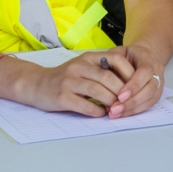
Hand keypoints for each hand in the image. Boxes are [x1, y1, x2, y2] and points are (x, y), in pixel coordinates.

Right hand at [14, 52, 129, 116]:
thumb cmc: (65, 78)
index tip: (136, 85)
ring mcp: (69, 81)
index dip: (128, 72)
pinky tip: (101, 113)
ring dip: (111, 103)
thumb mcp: (83, 67)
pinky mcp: (62, 97)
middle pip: (107, 78)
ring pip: (98, 91)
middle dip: (121, 92)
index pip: (115, 59)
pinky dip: (97, 111)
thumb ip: (102, 71)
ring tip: (116, 109)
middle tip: (127, 102)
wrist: (37, 84)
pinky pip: (85, 106)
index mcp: (87, 58)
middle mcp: (78, 66)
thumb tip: (129, 83)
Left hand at [108, 43, 166, 118]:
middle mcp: (157, 70)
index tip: (120, 96)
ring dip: (133, 108)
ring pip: (151, 99)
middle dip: (132, 101)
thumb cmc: (127, 54)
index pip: (145, 71)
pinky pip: (149, 104)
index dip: (134, 85)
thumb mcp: (118, 52)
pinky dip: (135, 110)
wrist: (141, 55)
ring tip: (116, 113)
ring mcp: (159, 82)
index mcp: (147, 57)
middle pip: (150, 88)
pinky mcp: (157, 93)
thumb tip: (104, 76)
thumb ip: (112, 62)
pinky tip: (122, 113)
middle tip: (115, 109)